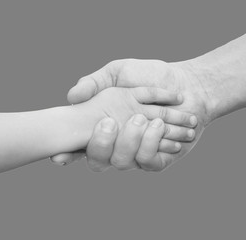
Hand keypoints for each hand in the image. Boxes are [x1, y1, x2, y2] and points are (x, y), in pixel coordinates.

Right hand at [52, 59, 212, 167]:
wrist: (187, 85)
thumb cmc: (150, 75)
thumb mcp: (118, 72)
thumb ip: (95, 82)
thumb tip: (71, 97)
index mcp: (102, 126)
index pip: (78, 145)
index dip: (66, 154)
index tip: (58, 158)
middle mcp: (116, 143)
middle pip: (99, 159)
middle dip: (103, 144)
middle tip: (110, 122)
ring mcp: (135, 153)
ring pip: (122, 161)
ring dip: (131, 140)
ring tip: (144, 118)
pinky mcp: (156, 159)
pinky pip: (148, 161)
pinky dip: (152, 144)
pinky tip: (158, 126)